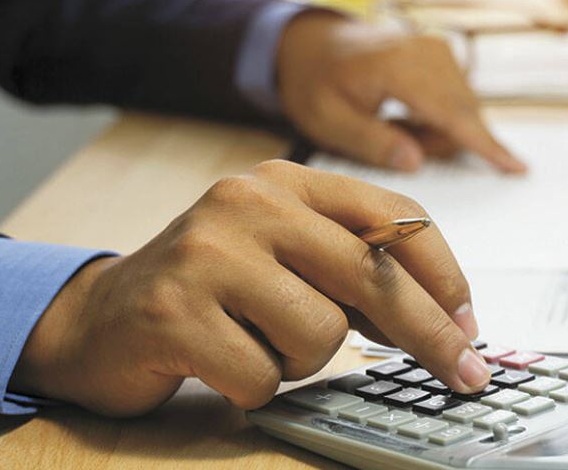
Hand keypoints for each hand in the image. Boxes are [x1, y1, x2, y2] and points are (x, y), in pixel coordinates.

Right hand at [9, 160, 489, 416]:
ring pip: (321, 333)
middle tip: (465, 375)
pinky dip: (254, 387)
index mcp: (283, 180)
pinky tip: (220, 363)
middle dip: (428, 335)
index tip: (469, 321)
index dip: (442, 273)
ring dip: (301, 360)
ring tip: (257, 343)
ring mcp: (207, 253)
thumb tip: (443, 314)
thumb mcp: (283, 255)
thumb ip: (349, 266)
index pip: (391, 216)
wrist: (98, 318)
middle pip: (370, 275)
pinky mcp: (174, 311)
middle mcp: (247, 202)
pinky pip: (264, 376)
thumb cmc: (211, 290)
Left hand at [276, 12, 525, 172]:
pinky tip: (406, 115)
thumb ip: (372, 143)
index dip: (484, 145)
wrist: (311, 43)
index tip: (517, 169)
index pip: (452, 113)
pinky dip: (438, 116)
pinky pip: (457, 96)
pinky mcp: (441, 52)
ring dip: (435, 130)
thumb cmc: (315, 82)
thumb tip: (416, 162)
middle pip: (462, 114)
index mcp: (397, 64)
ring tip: (391, 125)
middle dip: (436, 142)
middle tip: (390, 140)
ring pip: (462, 107)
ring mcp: (437, 47)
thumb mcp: (328, 121)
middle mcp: (426, 49)